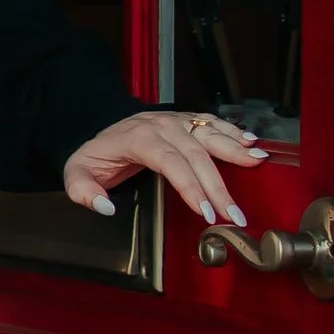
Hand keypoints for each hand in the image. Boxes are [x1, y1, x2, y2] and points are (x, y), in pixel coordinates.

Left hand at [63, 107, 265, 231]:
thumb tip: (106, 208)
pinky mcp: (185, 120)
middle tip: (234, 214)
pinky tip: (252, 143)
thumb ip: (83, 192)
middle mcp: (161, 124)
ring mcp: (175, 120)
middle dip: (218, 186)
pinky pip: (212, 123)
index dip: (190, 187)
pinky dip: (233, 132)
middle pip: (195, 155)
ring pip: (209, 135)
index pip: (169, 162)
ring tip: (257, 163)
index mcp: (138, 137)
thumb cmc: (94, 156)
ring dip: (235, 151)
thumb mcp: (76, 174)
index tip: (205, 212)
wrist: (99, 129)